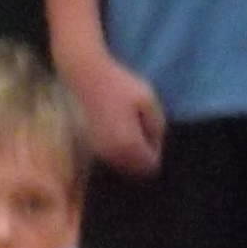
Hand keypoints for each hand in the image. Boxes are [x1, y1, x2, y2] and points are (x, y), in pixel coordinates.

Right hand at [62, 43, 164, 176]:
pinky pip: (114, 157)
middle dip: (144, 153)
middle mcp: (113, 154)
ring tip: (129, 125)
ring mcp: (101, 151)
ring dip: (131, 152)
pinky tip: (118, 127)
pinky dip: (120, 149)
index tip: (150, 127)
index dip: (156, 147)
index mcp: (129, 145)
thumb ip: (157, 126)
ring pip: (125, 165)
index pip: (151, 164)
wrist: (88, 78)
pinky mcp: (94, 146)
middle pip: (138, 169)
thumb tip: (156, 144)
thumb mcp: (149, 101)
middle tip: (142, 126)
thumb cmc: (120, 86)